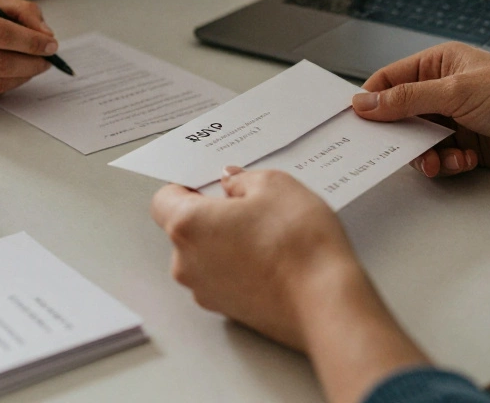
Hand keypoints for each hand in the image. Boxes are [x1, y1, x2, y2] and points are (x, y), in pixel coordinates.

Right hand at [0, 0, 58, 107]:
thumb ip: (21, 10)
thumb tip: (46, 35)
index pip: (0, 34)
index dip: (31, 42)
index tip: (52, 44)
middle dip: (31, 63)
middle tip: (47, 59)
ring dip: (22, 77)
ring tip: (32, 65)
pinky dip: (5, 86)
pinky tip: (9, 74)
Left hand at [151, 169, 429, 402]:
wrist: (325, 301)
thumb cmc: (298, 244)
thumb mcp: (275, 185)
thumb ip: (243, 179)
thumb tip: (232, 183)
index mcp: (188, 226)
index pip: (163, 200)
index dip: (187, 187)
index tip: (212, 184)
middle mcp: (187, 263)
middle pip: (185, 230)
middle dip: (212, 214)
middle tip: (250, 205)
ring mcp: (206, 292)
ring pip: (206, 256)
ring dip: (227, 242)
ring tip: (269, 234)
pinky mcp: (229, 312)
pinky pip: (225, 278)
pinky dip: (241, 267)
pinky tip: (274, 259)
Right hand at [352, 42, 489, 179]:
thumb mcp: (456, 92)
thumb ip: (407, 99)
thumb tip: (366, 101)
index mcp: (440, 63)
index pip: (390, 79)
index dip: (372, 100)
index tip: (358, 122)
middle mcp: (445, 89)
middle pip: (401, 114)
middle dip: (400, 134)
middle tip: (398, 148)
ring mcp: (457, 118)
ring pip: (419, 141)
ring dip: (426, 154)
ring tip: (442, 159)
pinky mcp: (469, 144)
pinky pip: (441, 157)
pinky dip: (448, 162)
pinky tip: (467, 160)